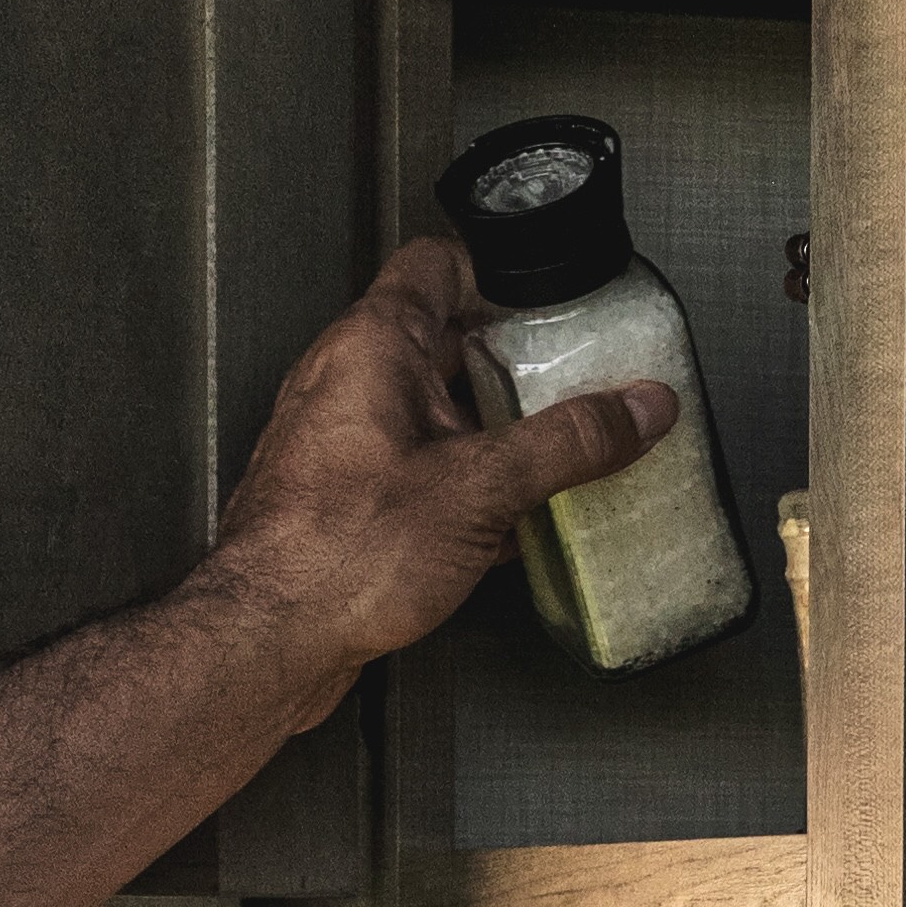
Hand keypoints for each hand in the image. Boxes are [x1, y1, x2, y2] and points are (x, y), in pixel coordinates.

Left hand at [198, 237, 677, 667]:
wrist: (269, 642)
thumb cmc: (336, 554)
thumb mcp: (482, 486)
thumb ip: (569, 442)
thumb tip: (636, 409)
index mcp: (374, 345)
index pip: (437, 264)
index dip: (498, 273)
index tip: (550, 301)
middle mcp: (346, 382)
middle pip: (443, 343)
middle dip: (510, 366)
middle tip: (567, 385)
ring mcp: (338, 443)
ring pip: (430, 415)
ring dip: (489, 434)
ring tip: (548, 456)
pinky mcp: (340, 502)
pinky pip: (415, 473)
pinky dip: (462, 488)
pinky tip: (503, 526)